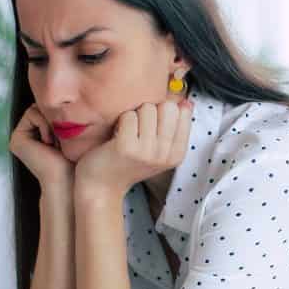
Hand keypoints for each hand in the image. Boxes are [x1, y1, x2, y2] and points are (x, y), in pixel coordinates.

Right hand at [9, 105, 73, 189]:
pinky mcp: (17, 138)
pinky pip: (32, 113)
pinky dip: (44, 124)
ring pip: (39, 108)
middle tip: (65, 137)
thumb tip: (82, 91)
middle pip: (45, 106)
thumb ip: (74, 114)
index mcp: (44, 132)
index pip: (54, 107)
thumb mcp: (80, 131)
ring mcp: (22, 136)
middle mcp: (31, 134)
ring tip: (57, 142)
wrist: (70, 179)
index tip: (73, 132)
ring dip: (52, 122)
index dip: (65, 113)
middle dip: (58, 117)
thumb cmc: (80, 158)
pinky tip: (49, 142)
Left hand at [74, 100, 192, 201]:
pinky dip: (121, 120)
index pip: (182, 112)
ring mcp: (147, 152)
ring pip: (148, 108)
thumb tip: (186, 102)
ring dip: (135, 114)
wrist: (102, 186)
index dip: (166, 111)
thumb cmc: (128, 163)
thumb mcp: (159, 150)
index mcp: (177, 154)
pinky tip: (118, 134)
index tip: (155, 124)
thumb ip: (174, 128)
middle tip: (140, 127)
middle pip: (167, 107)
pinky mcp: (127, 147)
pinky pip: (129, 115)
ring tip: (129, 131)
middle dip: (152, 110)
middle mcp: (165, 154)